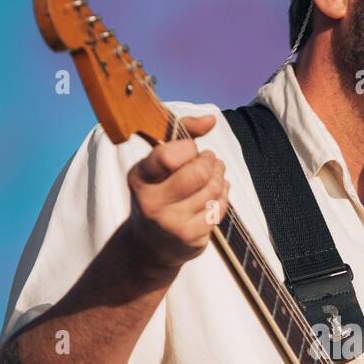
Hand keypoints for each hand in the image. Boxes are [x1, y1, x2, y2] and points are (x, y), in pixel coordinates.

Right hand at [126, 113, 229, 270]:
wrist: (150, 244)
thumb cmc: (159, 191)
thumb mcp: (159, 161)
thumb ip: (183, 133)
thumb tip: (211, 119)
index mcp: (139, 177)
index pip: (168, 156)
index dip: (188, 148)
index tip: (191, 148)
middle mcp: (151, 203)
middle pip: (197, 173)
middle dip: (210, 161)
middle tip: (210, 159)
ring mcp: (170, 223)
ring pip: (212, 189)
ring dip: (220, 176)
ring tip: (215, 173)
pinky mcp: (189, 238)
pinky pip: (219, 208)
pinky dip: (223, 196)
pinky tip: (216, 193)